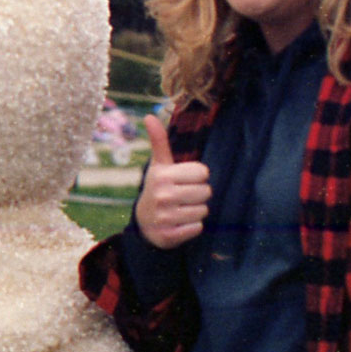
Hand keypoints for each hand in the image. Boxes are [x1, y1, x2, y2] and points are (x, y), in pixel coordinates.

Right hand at [134, 113, 209, 249]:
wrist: (144, 222)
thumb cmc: (158, 188)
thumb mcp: (158, 166)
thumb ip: (159, 141)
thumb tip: (149, 116)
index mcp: (162, 175)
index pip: (202, 172)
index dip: (197, 177)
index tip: (184, 180)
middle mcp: (162, 195)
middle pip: (206, 192)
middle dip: (199, 195)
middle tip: (183, 197)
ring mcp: (165, 217)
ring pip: (203, 211)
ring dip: (196, 211)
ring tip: (181, 209)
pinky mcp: (169, 236)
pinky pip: (197, 228)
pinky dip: (192, 227)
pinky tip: (180, 223)